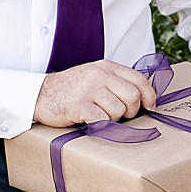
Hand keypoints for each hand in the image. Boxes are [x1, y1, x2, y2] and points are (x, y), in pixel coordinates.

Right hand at [34, 59, 157, 127]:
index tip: (150, 107)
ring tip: (100, 115)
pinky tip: (92, 121)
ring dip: (113, 118)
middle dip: (131, 111)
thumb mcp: (95, 75)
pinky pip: (103, 120)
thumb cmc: (71, 89)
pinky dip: (101, 125)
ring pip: (119, 110)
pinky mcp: (80, 105)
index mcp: (106, 67)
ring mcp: (89, 89)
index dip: (149, 96)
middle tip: (121, 115)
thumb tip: (143, 97)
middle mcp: (99, 75)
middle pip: (133, 96)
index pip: (139, 80)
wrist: (40, 94)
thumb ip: (116, 81)